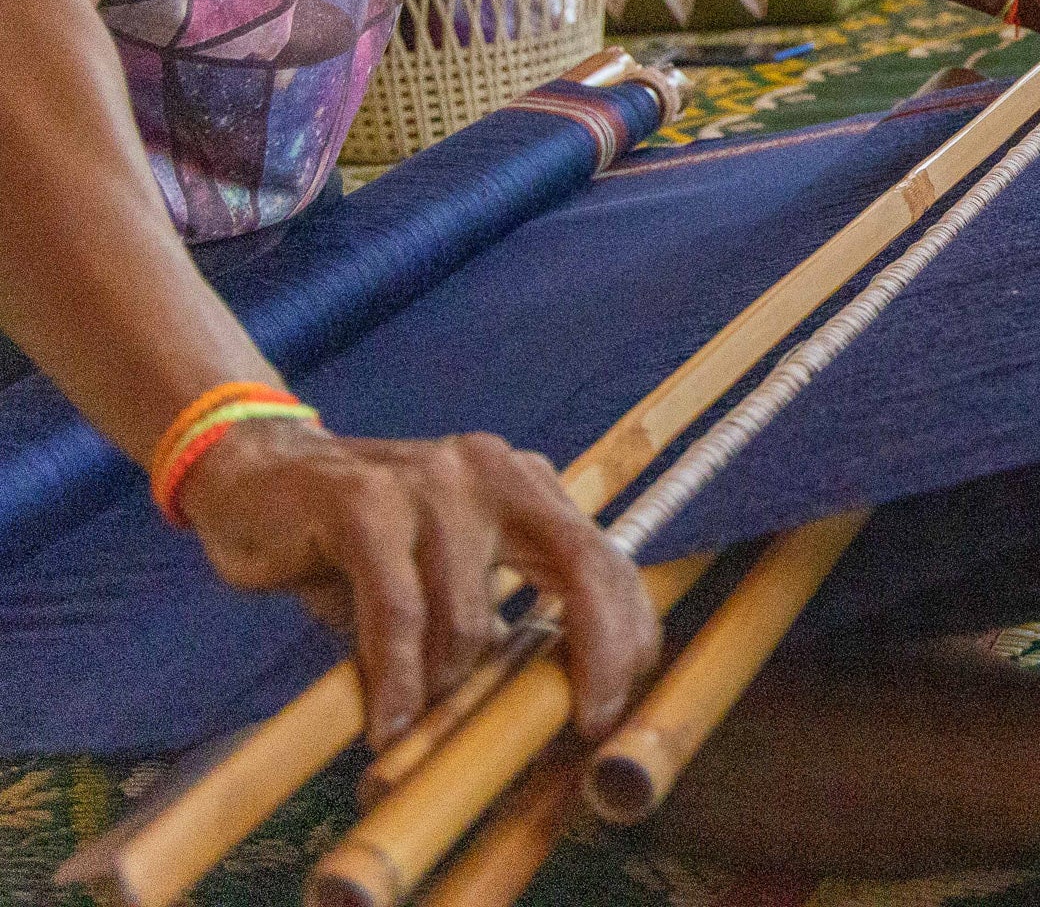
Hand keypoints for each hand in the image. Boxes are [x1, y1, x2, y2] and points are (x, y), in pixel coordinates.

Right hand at [179, 419, 659, 747]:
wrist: (257, 475)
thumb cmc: (358, 545)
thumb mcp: (442, 574)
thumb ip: (492, 616)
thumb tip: (540, 705)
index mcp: (523, 483)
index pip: (601, 555)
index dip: (625, 629)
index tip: (624, 700)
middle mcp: (491, 471)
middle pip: (578, 563)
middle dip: (597, 649)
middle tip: (587, 723)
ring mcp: (431, 481)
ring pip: (470, 615)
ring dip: (445, 687)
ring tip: (414, 718)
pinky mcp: (364, 502)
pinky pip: (399, 612)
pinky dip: (397, 679)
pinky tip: (388, 726)